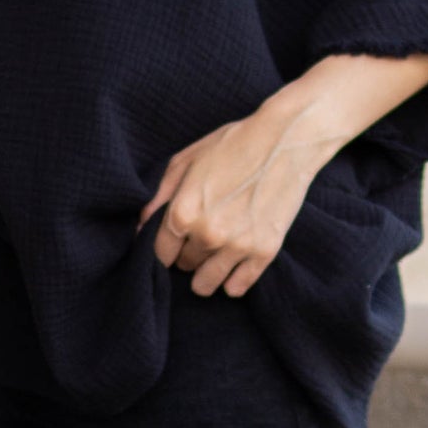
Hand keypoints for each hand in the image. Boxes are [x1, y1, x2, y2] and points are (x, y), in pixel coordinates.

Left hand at [138, 104, 318, 296]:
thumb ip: (159, 197)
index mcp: (183, 212)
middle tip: (201, 237)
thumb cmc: (233, 144)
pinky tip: (232, 267)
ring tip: (213, 258)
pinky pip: (237, 287)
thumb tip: (141, 227)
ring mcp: (237, 246)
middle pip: (184, 266)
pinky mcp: (264, 252)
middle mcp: (207, 235)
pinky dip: (232, 281)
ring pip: (206, 284)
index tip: (174, 241)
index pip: (160, 253)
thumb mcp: (186, 161)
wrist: (286, 139)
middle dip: (188, 255)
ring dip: (206, 274)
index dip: (164, 247)